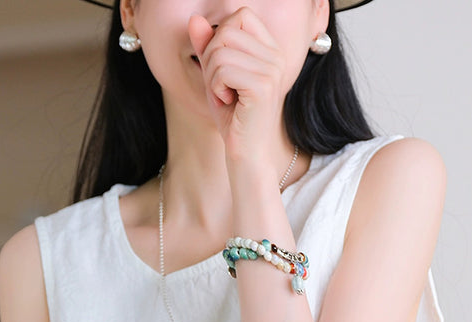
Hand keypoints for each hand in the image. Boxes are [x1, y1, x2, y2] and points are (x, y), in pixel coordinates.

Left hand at [187, 7, 286, 164]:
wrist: (248, 154)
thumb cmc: (234, 118)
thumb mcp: (216, 76)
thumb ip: (208, 47)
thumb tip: (194, 19)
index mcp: (271, 50)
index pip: (241, 15)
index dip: (221, 37)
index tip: (223, 67)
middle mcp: (276, 56)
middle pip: (228, 30)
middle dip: (212, 58)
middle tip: (220, 86)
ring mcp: (272, 70)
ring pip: (222, 51)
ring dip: (212, 76)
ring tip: (225, 96)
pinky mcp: (263, 86)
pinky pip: (223, 70)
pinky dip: (216, 88)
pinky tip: (227, 102)